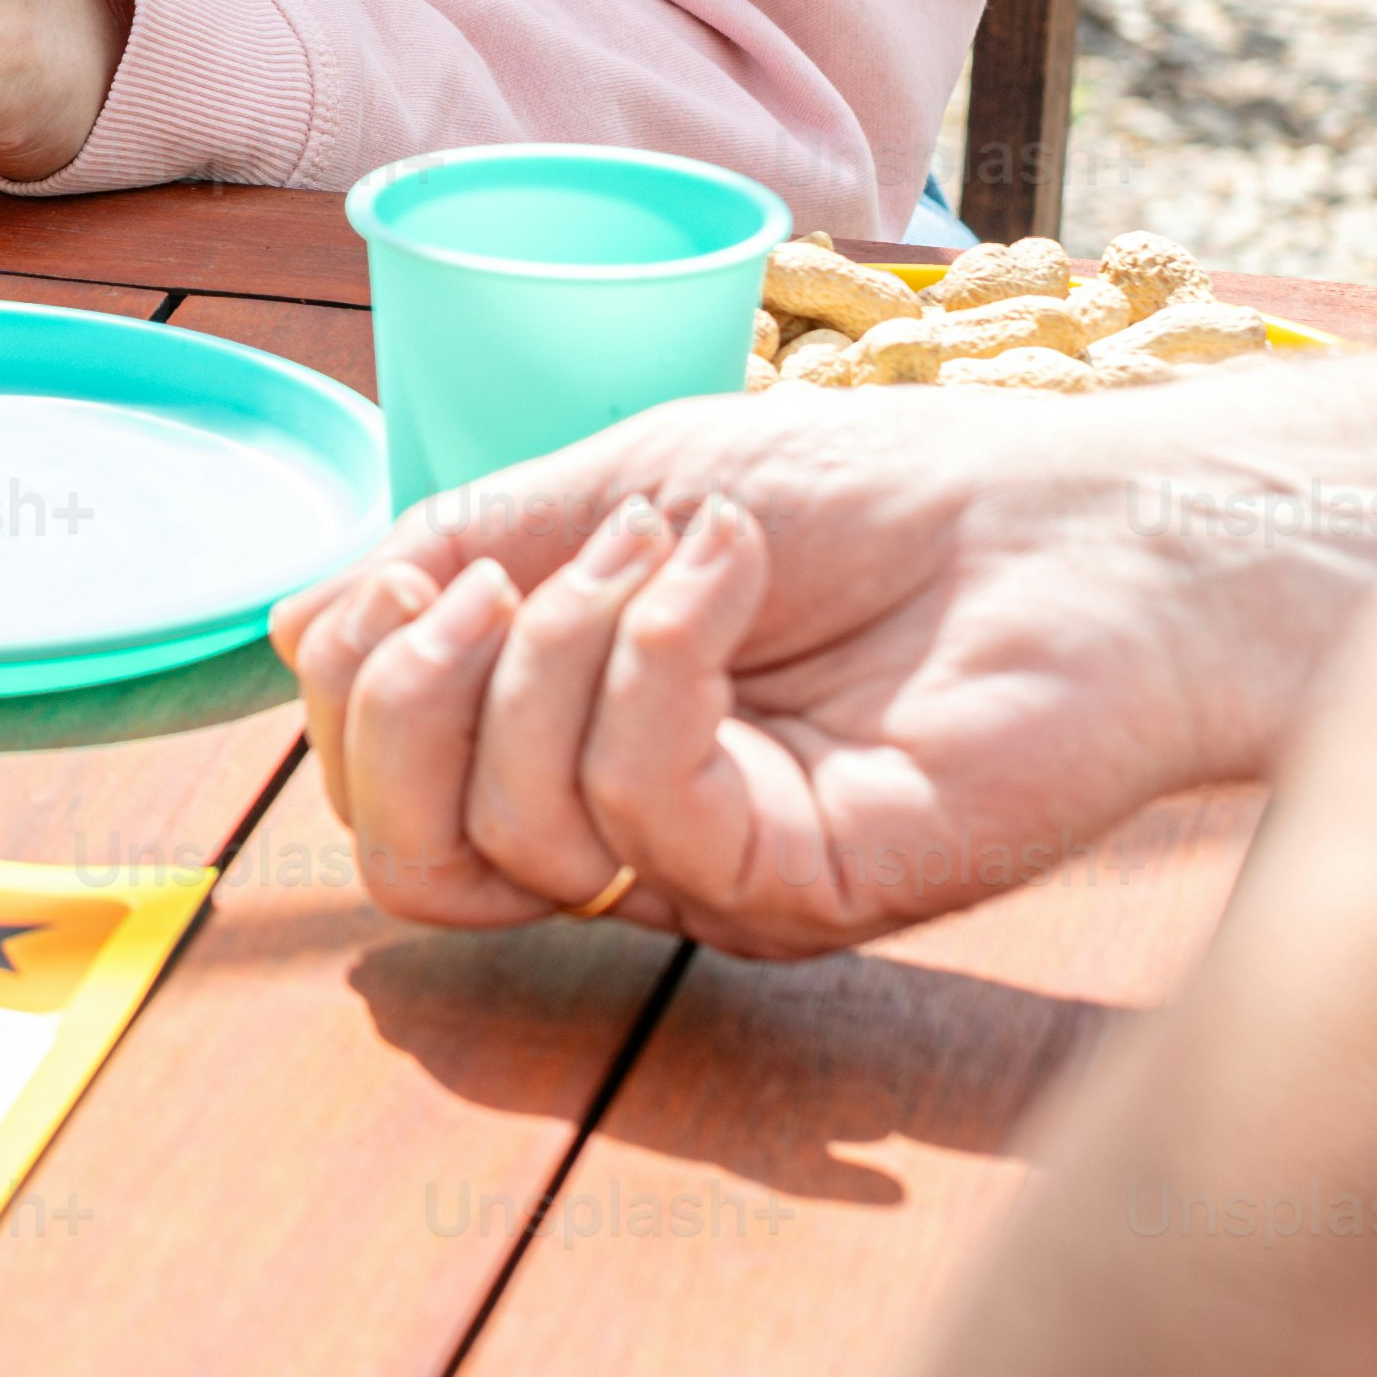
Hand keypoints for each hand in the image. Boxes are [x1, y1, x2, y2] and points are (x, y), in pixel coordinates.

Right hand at [272, 348, 1376, 955]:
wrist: (1084, 521)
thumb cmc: (882, 497)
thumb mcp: (616, 486)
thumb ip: (460, 557)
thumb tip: (292, 626)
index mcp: (579, 753)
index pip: (387, 801)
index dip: (352, 694)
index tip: (413, 572)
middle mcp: (636, 841)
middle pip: (412, 859)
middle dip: (408, 701)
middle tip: (492, 579)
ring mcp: (716, 876)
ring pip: (518, 832)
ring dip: (564, 640)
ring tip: (681, 537)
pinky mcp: (803, 890)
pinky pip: (648, 809)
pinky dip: (660, 656)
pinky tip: (730, 570)